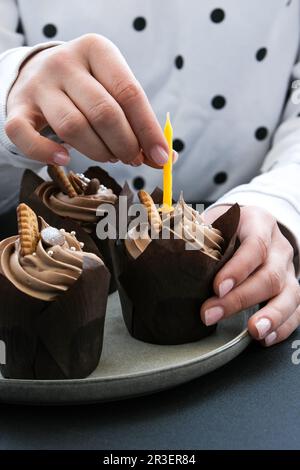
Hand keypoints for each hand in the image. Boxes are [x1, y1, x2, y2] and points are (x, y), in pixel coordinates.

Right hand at [5, 34, 174, 167]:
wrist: (38, 75)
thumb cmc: (87, 88)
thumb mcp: (114, 92)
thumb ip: (138, 122)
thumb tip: (166, 159)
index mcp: (97, 50)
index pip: (129, 92)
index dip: (148, 130)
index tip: (160, 158)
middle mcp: (65, 62)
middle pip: (104, 112)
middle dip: (126, 145)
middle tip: (132, 159)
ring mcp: (39, 85)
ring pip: (73, 127)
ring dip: (98, 152)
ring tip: (109, 156)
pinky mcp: (18, 107)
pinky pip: (27, 135)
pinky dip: (46, 153)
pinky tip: (64, 159)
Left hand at [200, 205, 299, 345]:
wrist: (248, 229)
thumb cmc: (225, 229)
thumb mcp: (212, 222)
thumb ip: (197, 234)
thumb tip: (171, 249)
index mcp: (259, 224)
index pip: (255, 245)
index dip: (238, 268)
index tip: (217, 287)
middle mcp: (279, 247)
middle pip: (269, 275)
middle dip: (241, 299)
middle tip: (210, 314)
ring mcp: (288, 270)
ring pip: (290, 295)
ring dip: (272, 315)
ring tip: (253, 331)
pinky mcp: (291, 290)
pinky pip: (295, 310)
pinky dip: (283, 326)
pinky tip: (266, 337)